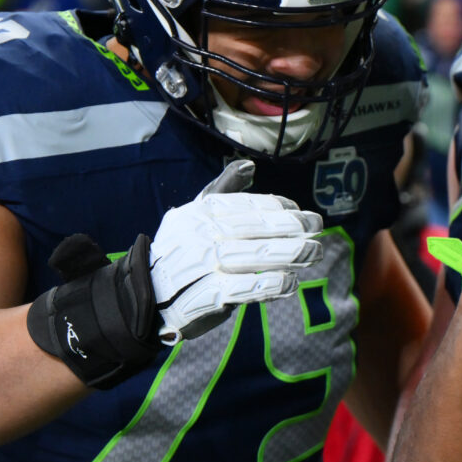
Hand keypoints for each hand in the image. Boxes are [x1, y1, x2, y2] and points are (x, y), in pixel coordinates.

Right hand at [27, 160, 322, 388]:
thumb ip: (222, 191)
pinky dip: (268, 285)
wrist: (143, 297)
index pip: (246, 206)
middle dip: (290, 228)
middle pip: (253, 229)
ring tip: (313, 252)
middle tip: (318, 228)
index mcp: (199, 214)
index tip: (302, 211)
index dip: (278, 207)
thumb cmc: (179, 254)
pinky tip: (290, 282)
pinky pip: (242, 289)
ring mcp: (200, 266)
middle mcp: (199, 236)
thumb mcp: (194, 217)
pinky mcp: (203, 297)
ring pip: (251, 256)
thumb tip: (248, 164)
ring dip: (287, 254)